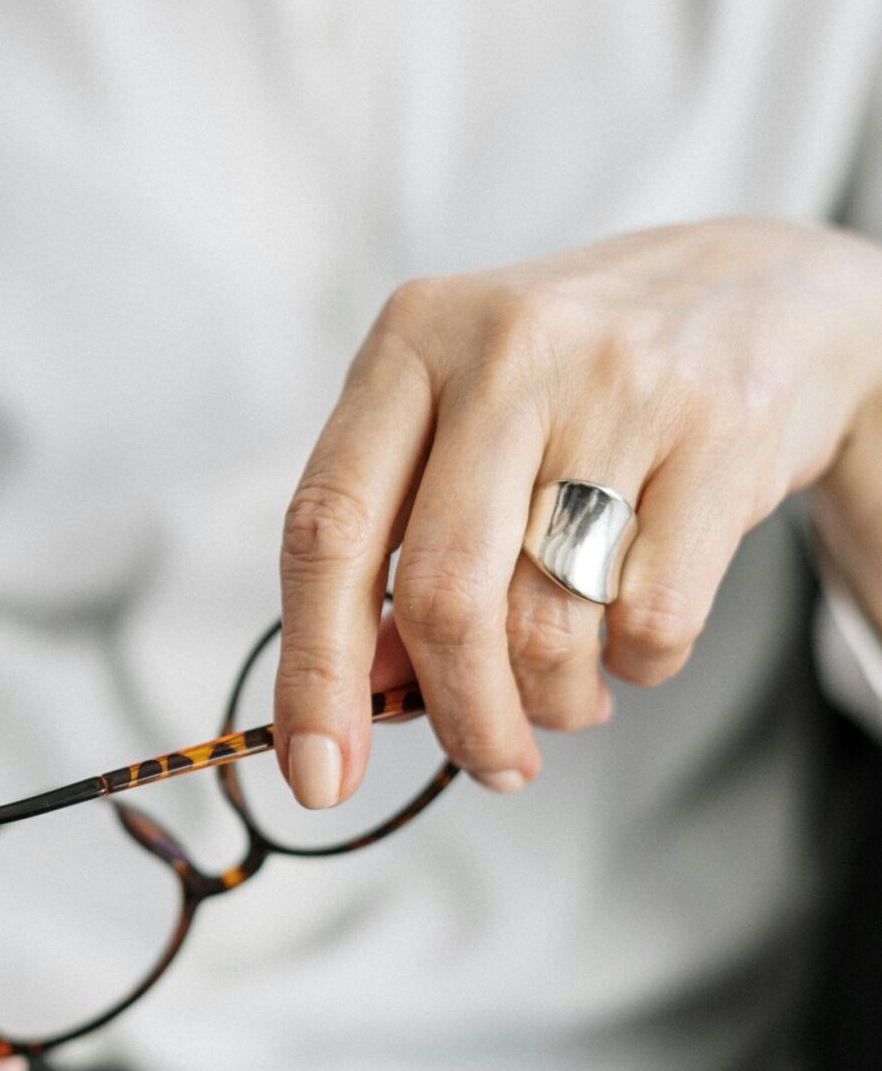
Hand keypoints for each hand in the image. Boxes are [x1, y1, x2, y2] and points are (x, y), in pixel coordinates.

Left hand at [275, 217, 881, 799]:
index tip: (318, 777)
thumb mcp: (462, 428)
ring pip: (547, 622)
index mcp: (410, 341)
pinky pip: (650, 621)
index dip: (313, 672)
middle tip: (491, 766)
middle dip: (460, 716)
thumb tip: (367, 696)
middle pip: (443, 596)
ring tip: (569, 695)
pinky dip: (637, 668)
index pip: (326, 529)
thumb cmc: (574, 388)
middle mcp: (503, 351)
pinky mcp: (716, 431)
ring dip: (552, 702)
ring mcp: (616, 385)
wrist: (757, 294)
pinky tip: (633, 636)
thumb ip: (397, 546)